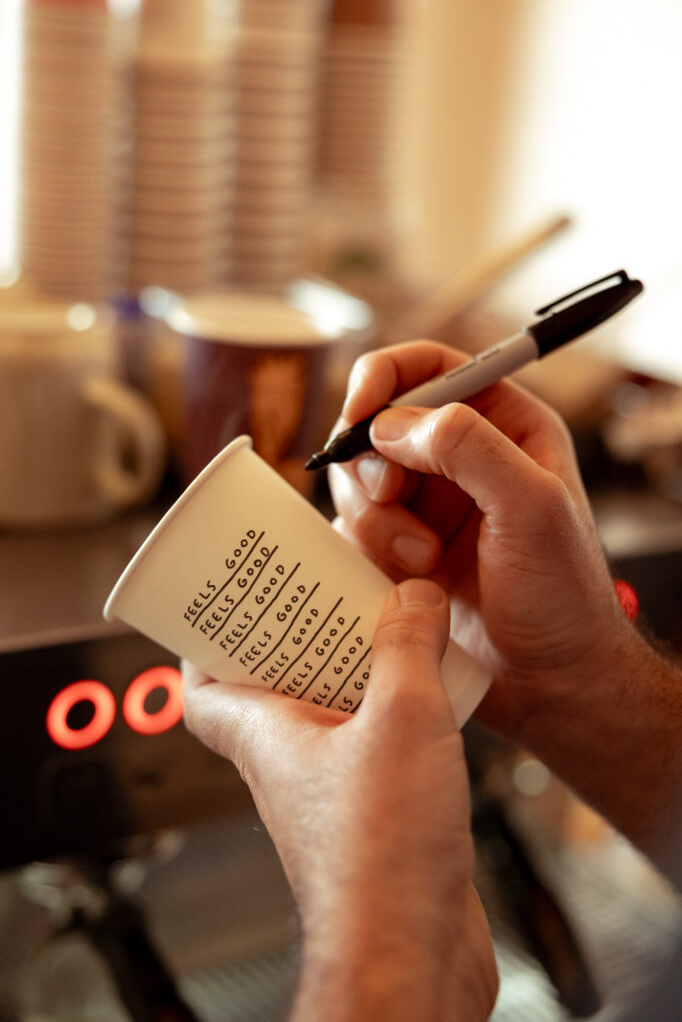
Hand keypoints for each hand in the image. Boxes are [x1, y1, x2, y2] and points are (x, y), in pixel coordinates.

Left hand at [183, 579, 497, 1021]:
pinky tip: (436, 699)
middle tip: (331, 594)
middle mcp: (291, 767)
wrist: (413, 959)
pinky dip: (397, 716)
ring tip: (393, 631)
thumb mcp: (401, 716)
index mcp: (267, 737)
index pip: (202, 688)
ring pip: (332, 716)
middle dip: (300, 639)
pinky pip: (377, 748)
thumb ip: (406, 647)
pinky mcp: (379, 818)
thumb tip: (412, 597)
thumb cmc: (380, 858)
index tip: (234, 599)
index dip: (208, 641)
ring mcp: (333, 795)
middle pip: (275, 689)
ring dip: (356, 674)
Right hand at [329, 341, 681, 867]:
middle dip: (374, 463)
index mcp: (502, 426)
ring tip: (422, 561)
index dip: (385, 376)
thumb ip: (470, 446)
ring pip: (357, 480)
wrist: (549, 681)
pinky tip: (411, 582)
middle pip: (377, 423)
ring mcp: (425, 506)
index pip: (429, 367)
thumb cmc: (562, 595)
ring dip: (377, 520)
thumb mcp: (531, 506)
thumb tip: (394, 423)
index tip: (361, 410)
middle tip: (391, 497)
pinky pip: (352, 530)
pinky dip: (369, 553)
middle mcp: (458, 459)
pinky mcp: (398, 549)